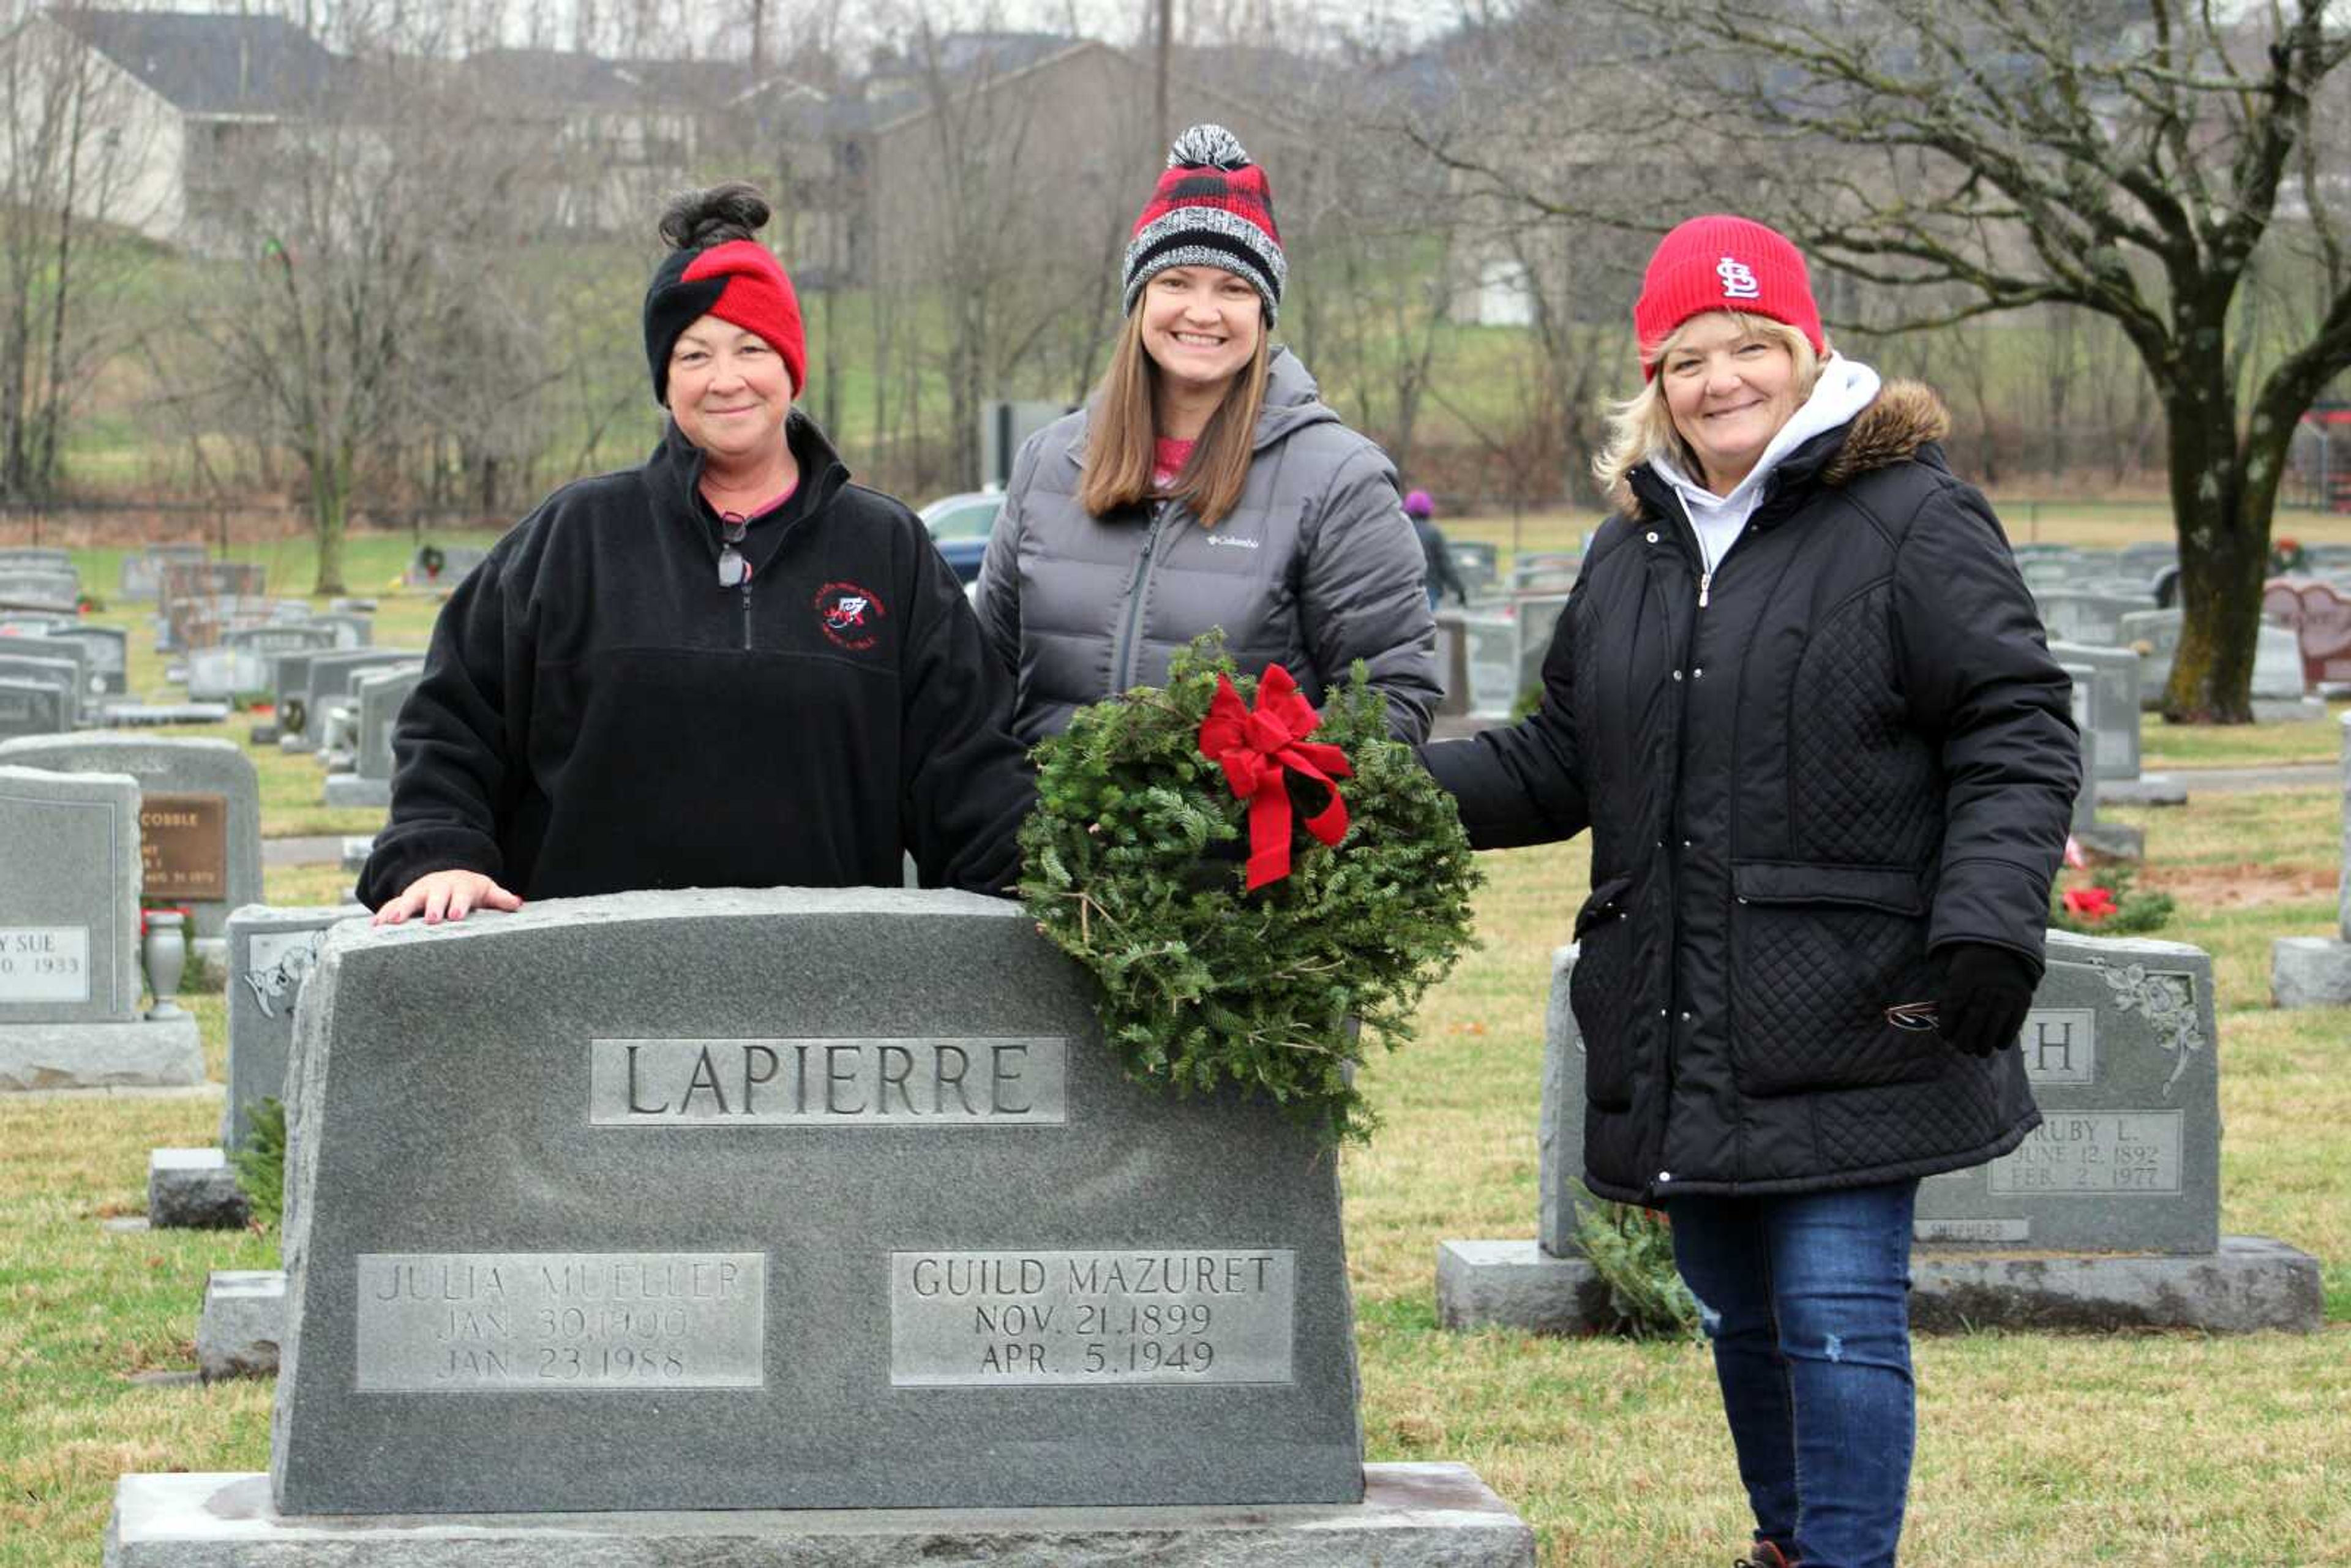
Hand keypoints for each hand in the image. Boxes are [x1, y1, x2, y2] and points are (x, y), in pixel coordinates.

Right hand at [374, 869, 522, 926]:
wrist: (449, 876)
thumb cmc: (470, 889)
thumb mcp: (486, 891)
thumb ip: (500, 898)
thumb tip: (517, 904)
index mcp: (460, 886)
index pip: (461, 895)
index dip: (459, 904)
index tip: (456, 915)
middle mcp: (438, 887)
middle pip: (434, 896)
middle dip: (432, 907)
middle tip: (431, 919)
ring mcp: (419, 892)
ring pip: (409, 899)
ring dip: (401, 910)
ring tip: (392, 922)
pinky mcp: (405, 899)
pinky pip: (392, 905)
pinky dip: (384, 913)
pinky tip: (375, 925)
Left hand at [1934, 943, 2036, 1056]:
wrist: (2001, 953)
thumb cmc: (1971, 971)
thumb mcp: (1955, 975)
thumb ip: (1949, 999)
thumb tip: (1943, 1028)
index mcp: (1966, 974)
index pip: (1954, 1002)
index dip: (1947, 1022)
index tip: (1944, 1035)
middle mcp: (1989, 982)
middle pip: (1975, 1014)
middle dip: (1966, 1036)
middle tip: (1962, 1048)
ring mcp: (2008, 991)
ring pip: (1995, 1022)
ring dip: (1985, 1042)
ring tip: (1979, 1052)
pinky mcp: (2023, 1000)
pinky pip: (2014, 1024)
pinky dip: (2004, 1038)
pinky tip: (1997, 1044)